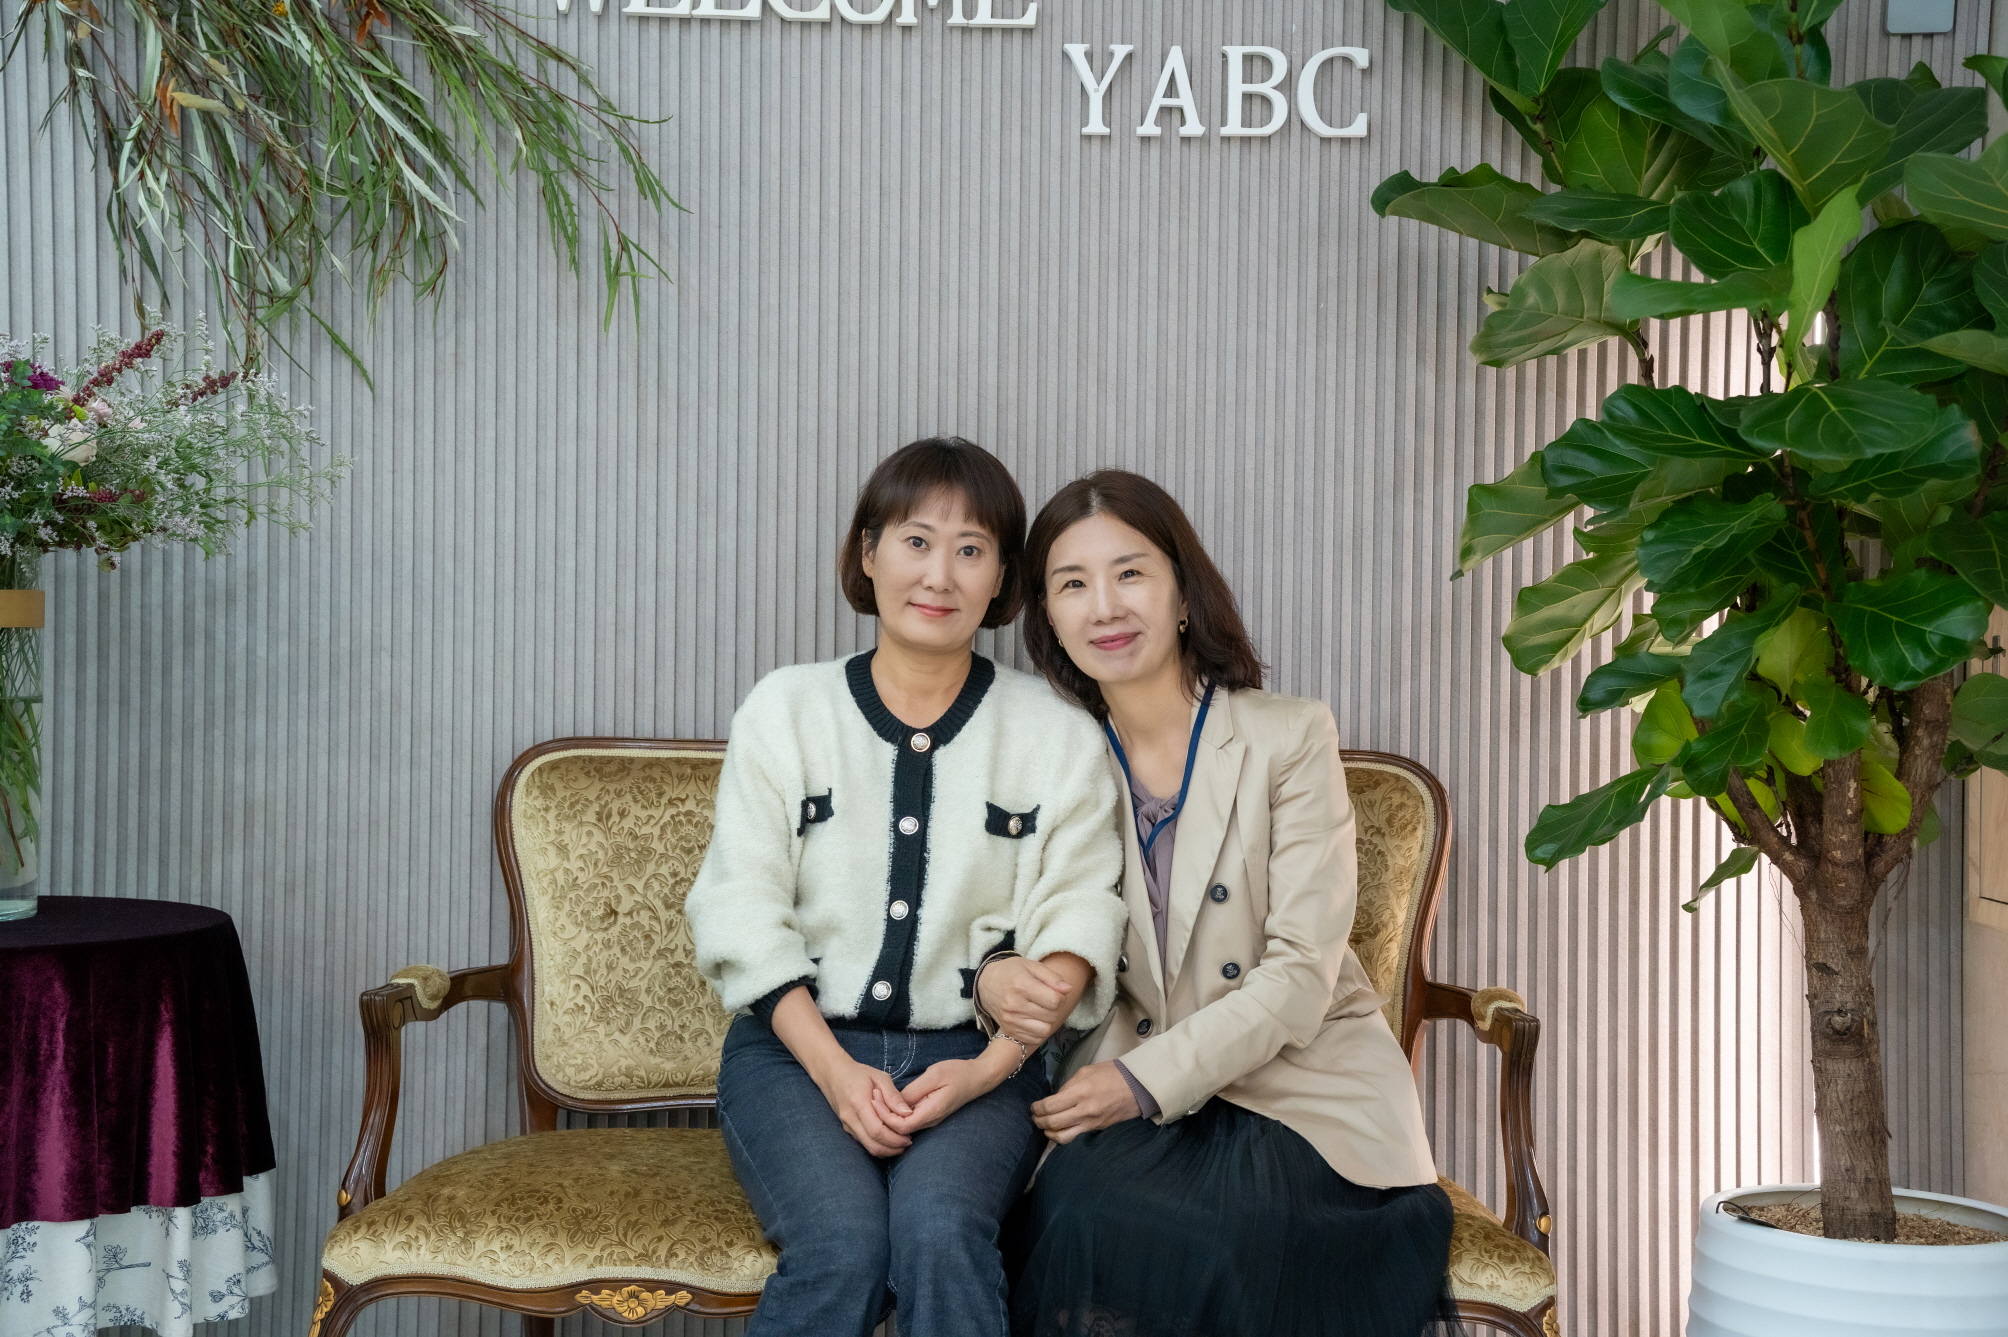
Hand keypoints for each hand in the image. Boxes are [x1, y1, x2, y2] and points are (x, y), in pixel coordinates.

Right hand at [810, 1055, 915, 1157]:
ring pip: (868, 1147)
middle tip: (908, 1142)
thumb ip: (893, 1096)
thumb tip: (908, 1114)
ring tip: (901, 1143)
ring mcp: (847, 1126)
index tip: (908, 1137)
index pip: (877, 1131)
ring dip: (886, 1150)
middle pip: (873, 1144)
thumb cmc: (859, 1074)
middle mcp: (850, 1119)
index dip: (894, 1139)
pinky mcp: (848, 1129)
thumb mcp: (880, 1078)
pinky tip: (890, 1140)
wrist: (833, 1075)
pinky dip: (879, 1146)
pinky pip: (864, 1143)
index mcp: (859, 1104)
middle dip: (893, 1148)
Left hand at [883, 1039, 1019, 1135]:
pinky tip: (887, 1100)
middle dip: (882, 1115)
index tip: (875, 1096)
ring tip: (874, 1096)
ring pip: (902, 1126)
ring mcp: (929, 1119)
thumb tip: (895, 1103)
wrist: (977, 1078)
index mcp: (932, 1112)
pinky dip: (895, 1113)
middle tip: (871, 1095)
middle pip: (899, 1129)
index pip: (902, 1126)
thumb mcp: (934, 1075)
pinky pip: (908, 1120)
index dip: (885, 1116)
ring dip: (887, 1114)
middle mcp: (930, 1121)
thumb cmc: (957, 1073)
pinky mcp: (928, 1115)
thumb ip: (914, 1091)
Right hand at [977, 955, 1076, 1045]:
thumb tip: (1068, 990)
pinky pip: (1035, 1039)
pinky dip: (1039, 1031)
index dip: (1060, 997)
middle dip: (1055, 1009)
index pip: (1054, 1001)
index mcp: (1021, 986)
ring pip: (1045, 1030)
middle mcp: (1014, 1005)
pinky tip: (1034, 1020)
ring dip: (1048, 1022)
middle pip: (1051, 1016)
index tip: (1054, 992)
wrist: (986, 983)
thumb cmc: (1012, 971)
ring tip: (1041, 1010)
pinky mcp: (1009, 1030)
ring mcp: (1010, 1020)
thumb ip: (1052, 977)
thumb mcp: (1032, 966)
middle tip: (1047, 1000)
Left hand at [1031, 1061, 1139, 1143]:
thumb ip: (1068, 1086)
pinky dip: (1062, 1135)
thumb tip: (1056, 1099)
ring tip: (1044, 1127)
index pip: (1050, 1106)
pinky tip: (1059, 1130)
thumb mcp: (1086, 1071)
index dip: (1037, 1108)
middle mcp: (1084, 1111)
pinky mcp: (1097, 1129)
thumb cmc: (1111, 1074)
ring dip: (1048, 1133)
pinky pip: (1074, 1137)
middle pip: (1053, 1123)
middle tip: (1034, 1117)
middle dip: (1039, 1121)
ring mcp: (1091, 1123)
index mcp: (1081, 1092)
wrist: (1138, 1087)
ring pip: (1062, 1137)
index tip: (1033, 1107)